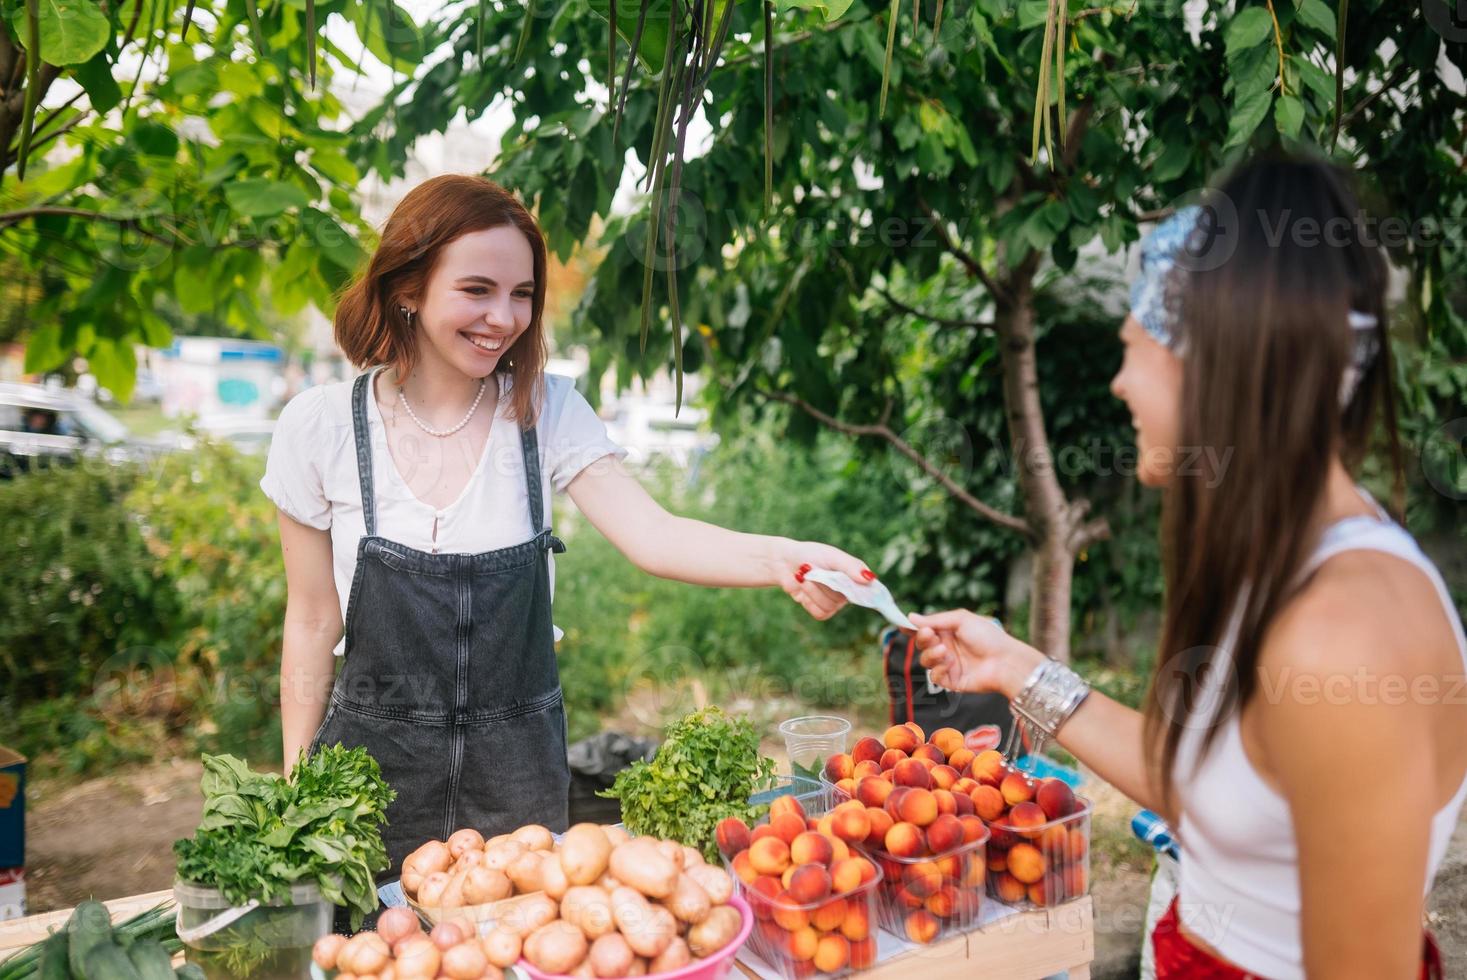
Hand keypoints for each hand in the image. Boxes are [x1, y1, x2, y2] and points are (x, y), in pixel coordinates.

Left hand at [774, 539, 872, 620]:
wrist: (785, 561)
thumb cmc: (811, 554)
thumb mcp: (833, 556)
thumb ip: (851, 566)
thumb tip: (870, 579)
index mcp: (855, 578)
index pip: (871, 591)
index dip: (871, 596)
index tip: (863, 590)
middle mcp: (847, 592)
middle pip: (844, 598)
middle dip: (825, 583)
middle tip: (813, 568)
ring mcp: (833, 602)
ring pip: (830, 606)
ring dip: (813, 590)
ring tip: (804, 575)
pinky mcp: (819, 610)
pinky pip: (820, 613)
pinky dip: (809, 599)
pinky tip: (803, 587)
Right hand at [909, 609, 1044, 697]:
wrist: (1005, 661)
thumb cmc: (988, 637)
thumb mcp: (961, 620)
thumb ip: (935, 620)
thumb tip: (911, 617)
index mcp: (948, 631)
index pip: (924, 629)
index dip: (913, 628)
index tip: (903, 626)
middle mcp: (947, 647)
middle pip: (921, 644)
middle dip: (922, 639)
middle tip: (930, 635)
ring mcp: (948, 664)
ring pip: (925, 661)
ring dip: (931, 654)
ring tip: (944, 651)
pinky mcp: (951, 681)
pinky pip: (935, 676)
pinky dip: (939, 669)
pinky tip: (950, 664)